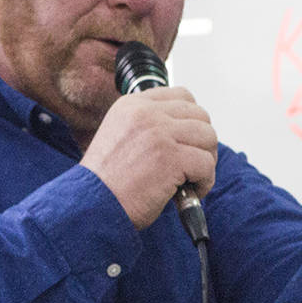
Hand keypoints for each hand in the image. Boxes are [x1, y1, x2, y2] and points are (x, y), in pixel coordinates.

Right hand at [80, 87, 216, 228]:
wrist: (93, 207)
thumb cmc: (106, 183)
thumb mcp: (119, 137)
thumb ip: (147, 127)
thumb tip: (184, 131)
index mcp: (132, 105)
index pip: (182, 96)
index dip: (192, 120)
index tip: (187, 141)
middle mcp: (146, 113)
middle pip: (200, 116)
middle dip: (201, 142)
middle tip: (192, 165)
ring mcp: (159, 133)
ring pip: (208, 137)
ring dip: (206, 161)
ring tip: (191, 179)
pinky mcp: (172, 158)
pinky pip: (207, 164)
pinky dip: (205, 181)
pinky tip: (190, 192)